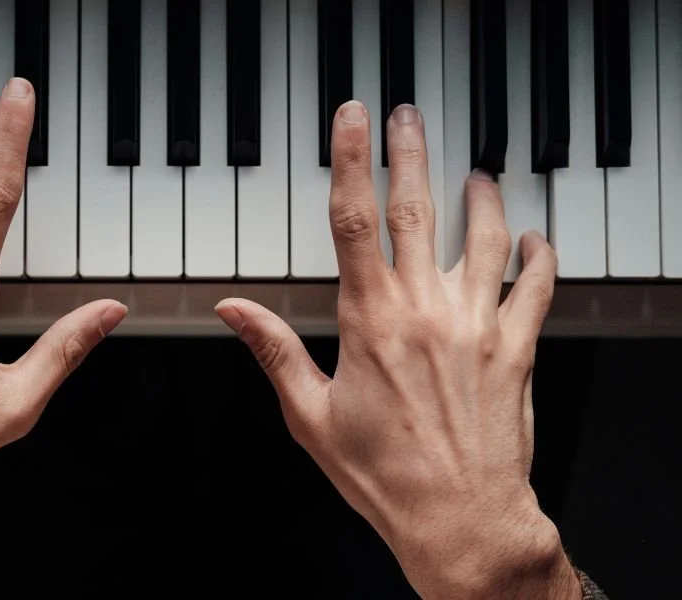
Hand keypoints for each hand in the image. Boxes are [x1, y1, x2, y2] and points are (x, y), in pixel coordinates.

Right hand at [216, 102, 578, 598]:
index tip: (353, 120)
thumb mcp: (310, 415)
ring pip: (483, 236)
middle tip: (408, 116)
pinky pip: (537, 286)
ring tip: (476, 172)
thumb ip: (274, 351)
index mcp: (371, 321)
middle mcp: (426, 311)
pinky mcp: (517, 347)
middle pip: (418, 209)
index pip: (355, 220)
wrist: (461, 520)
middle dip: (410, 153)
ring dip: (480, 197)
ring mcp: (477, 324)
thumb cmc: (385, 474)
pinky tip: (534, 238)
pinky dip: (539, 256)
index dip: (351, 160)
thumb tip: (233, 310)